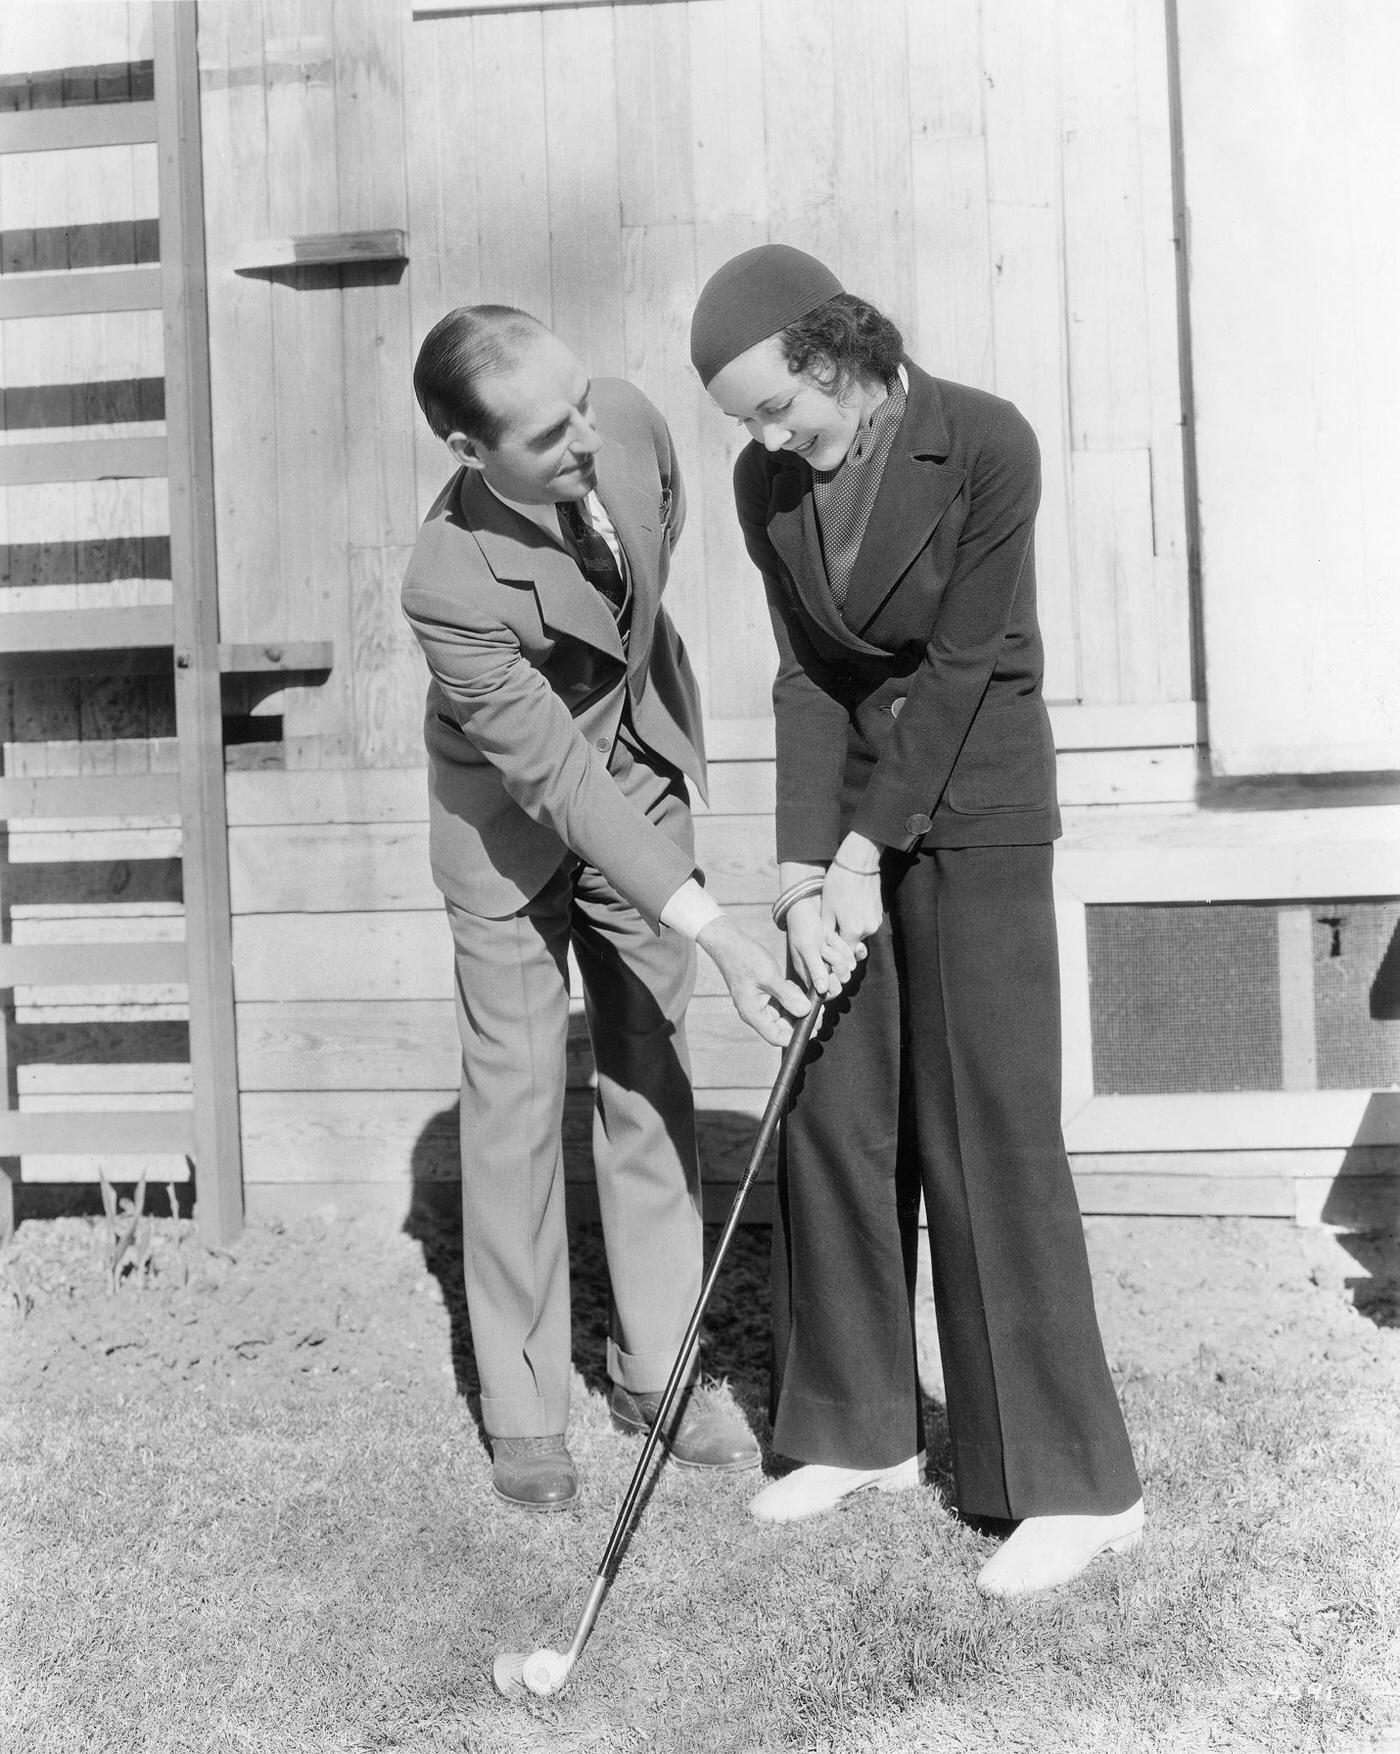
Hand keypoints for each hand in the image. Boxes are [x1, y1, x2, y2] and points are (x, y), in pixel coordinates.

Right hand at [696, 915, 813, 1046]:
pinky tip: (798, 990)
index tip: (813, 1029)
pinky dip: (791, 999)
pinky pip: (780, 1003)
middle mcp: (755, 1012)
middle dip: (800, 1022)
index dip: (795, 1037)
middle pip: (781, 1027)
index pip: (776, 1036)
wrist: (729, 943)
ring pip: (782, 1015)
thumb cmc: (744, 958)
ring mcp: (758, 1003)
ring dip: (797, 1010)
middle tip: (818, 1013)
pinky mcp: (762, 994)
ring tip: (811, 1000)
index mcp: (753, 1013)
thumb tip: (805, 1011)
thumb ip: (788, 996)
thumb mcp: (769, 976)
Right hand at [783, 896, 858, 997]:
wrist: (809, 901)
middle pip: (840, 980)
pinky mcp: (843, 947)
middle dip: (837, 965)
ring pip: (848, 966)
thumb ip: (814, 968)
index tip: (831, 973)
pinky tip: (843, 937)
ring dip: (842, 952)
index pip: (825, 992)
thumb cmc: (802, 924)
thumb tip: (821, 991)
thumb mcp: (806, 946)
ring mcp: (833, 957)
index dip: (831, 986)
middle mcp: (822, 968)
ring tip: (829, 936)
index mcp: (808, 972)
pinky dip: (851, 947)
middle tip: (826, 949)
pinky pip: (854, 954)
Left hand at [822, 833, 883, 949]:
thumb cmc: (838, 884)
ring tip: (841, 911)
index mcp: (854, 930)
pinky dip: (858, 919)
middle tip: (832, 924)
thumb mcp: (826, 909)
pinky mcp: (880, 912)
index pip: (845, 953)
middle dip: (843, 938)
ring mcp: (876, 920)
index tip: (828, 941)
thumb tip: (826, 945)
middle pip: (853, 943)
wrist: (858, 862)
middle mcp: (869, 929)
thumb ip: (827, 931)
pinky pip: (867, 923)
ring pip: (860, 933)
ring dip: (851, 928)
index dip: (835, 949)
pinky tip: (850, 906)